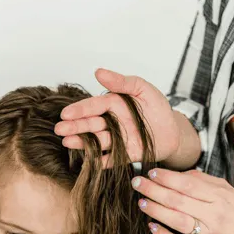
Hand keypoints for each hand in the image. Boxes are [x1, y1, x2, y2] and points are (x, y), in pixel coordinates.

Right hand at [54, 69, 180, 167]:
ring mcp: (117, 140)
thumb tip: (98, 72)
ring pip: (98, 141)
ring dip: (82, 142)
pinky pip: (112, 159)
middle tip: (59, 129)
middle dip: (75, 127)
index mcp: (113, 105)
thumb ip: (122, 82)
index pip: (94, 106)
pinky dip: (103, 161)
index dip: (80, 110)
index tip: (66, 114)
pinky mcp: (125, 155)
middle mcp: (111, 123)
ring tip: (67, 142)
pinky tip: (92, 162)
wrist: (173, 130)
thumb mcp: (143, 89)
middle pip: (91, 124)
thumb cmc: (158, 107)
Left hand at [131, 168, 233, 233]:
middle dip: (154, 190)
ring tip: (142, 202)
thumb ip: (204, 181)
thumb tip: (179, 174)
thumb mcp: (228, 192)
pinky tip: (152, 227)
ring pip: (177, 221)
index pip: (188, 184)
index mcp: (220, 198)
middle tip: (137, 183)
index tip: (152, 173)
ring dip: (156, 211)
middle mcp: (214, 216)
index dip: (167, 178)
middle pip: (178, 201)